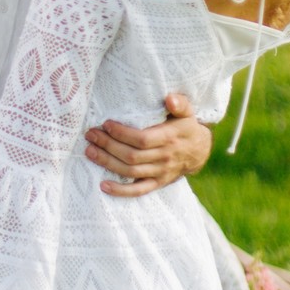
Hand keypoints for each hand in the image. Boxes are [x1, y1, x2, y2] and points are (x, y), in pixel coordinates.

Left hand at [84, 92, 212, 196]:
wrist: (199, 151)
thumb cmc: (186, 126)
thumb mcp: (188, 112)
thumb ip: (180, 103)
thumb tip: (170, 99)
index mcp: (169, 138)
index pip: (142, 139)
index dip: (122, 134)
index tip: (106, 124)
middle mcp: (164, 158)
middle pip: (131, 156)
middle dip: (108, 145)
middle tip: (91, 135)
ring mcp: (160, 173)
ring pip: (130, 171)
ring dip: (108, 163)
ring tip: (90, 152)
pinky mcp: (157, 183)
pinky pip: (138, 190)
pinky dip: (120, 191)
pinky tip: (103, 185)